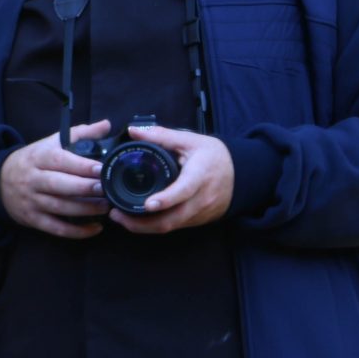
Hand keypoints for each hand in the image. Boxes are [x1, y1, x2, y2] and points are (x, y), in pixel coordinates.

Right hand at [0, 120, 111, 238]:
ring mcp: (32, 200)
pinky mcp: (32, 218)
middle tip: (106, 189)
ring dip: (85, 209)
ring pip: (60, 207)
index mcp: (38, 157)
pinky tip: (95, 229)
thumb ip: (80, 134)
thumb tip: (106, 125)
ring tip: (106, 207)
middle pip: (59, 185)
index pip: (60, 160)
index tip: (102, 169)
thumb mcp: (51, 143)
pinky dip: (77, 232)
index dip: (82, 165)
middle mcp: (33, 179)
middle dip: (85, 188)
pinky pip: (56, 228)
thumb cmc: (33, 160)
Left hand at [115, 124, 233, 233]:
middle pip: (172, 219)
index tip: (148, 204)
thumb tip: (134, 130)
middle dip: (142, 223)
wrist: (242, 174)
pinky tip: (138, 220)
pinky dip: (155, 226)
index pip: (184, 190)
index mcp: (200, 175)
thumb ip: (162, 136)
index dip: (166, 199)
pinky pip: (175, 226)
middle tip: (116, 214)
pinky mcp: (198, 220)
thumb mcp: (191, 140)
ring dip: (145, 227)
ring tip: (120, 218)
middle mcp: (202, 199)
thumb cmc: (215, 156)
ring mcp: (200, 213)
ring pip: (171, 226)